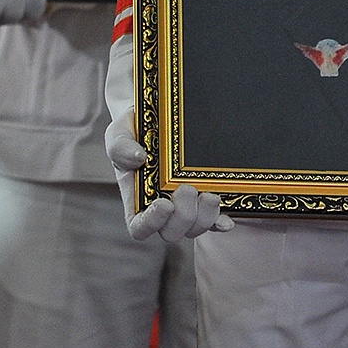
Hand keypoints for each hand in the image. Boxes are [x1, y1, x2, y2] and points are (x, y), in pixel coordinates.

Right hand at [105, 112, 231, 241]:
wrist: (158, 115)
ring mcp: (185, 205)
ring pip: (195, 228)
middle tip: (187, 189)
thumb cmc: (134, 130)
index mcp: (137, 200)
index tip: (164, 204)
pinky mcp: (203, 198)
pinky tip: (227, 220)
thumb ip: (120, 147)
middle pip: (172, 232)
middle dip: (182, 216)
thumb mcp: (120, 134)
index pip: (140, 227)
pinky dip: (221, 222)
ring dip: (205, 218)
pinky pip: (214, 220)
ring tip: (209, 195)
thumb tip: (138, 158)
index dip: (152, 224)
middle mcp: (161, 208)